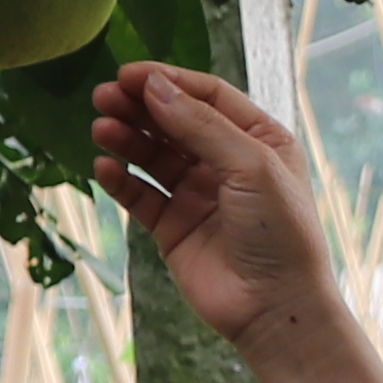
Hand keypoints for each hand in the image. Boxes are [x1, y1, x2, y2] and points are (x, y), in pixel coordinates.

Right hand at [86, 65, 345, 364]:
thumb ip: (201, 125)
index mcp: (258, 139)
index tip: (128, 74)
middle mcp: (227, 162)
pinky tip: (104, 167)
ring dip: (127, 139)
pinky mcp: (174, 227)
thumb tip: (154, 87)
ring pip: (153, 156)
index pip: (207, 96)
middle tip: (103, 96)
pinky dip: (121, 180)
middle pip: (174, 121)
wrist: (276, 308)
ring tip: (101, 128)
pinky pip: (141, 195)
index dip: (168, 81)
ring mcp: (198, 194)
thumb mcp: (251, 166)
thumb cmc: (280, 232)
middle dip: (139, 106)